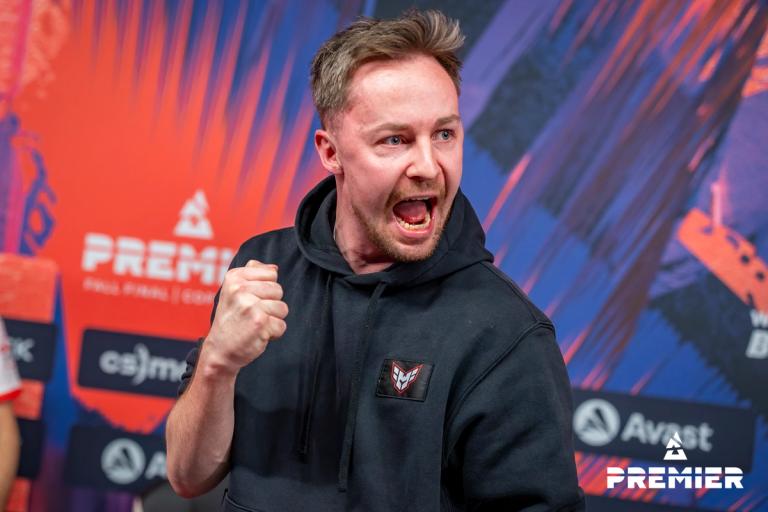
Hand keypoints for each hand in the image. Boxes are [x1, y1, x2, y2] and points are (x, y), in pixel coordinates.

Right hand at [203, 259, 287, 373]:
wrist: (219, 351)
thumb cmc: (230, 321)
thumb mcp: (233, 291)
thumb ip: (252, 274)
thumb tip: (274, 268)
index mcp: (235, 277)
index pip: (271, 274)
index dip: (266, 290)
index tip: (251, 300)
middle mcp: (240, 289)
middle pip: (278, 290)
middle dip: (271, 305)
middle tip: (252, 315)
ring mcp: (250, 305)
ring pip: (282, 308)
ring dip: (273, 320)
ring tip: (255, 324)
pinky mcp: (259, 322)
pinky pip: (282, 325)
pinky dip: (273, 334)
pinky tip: (257, 334)